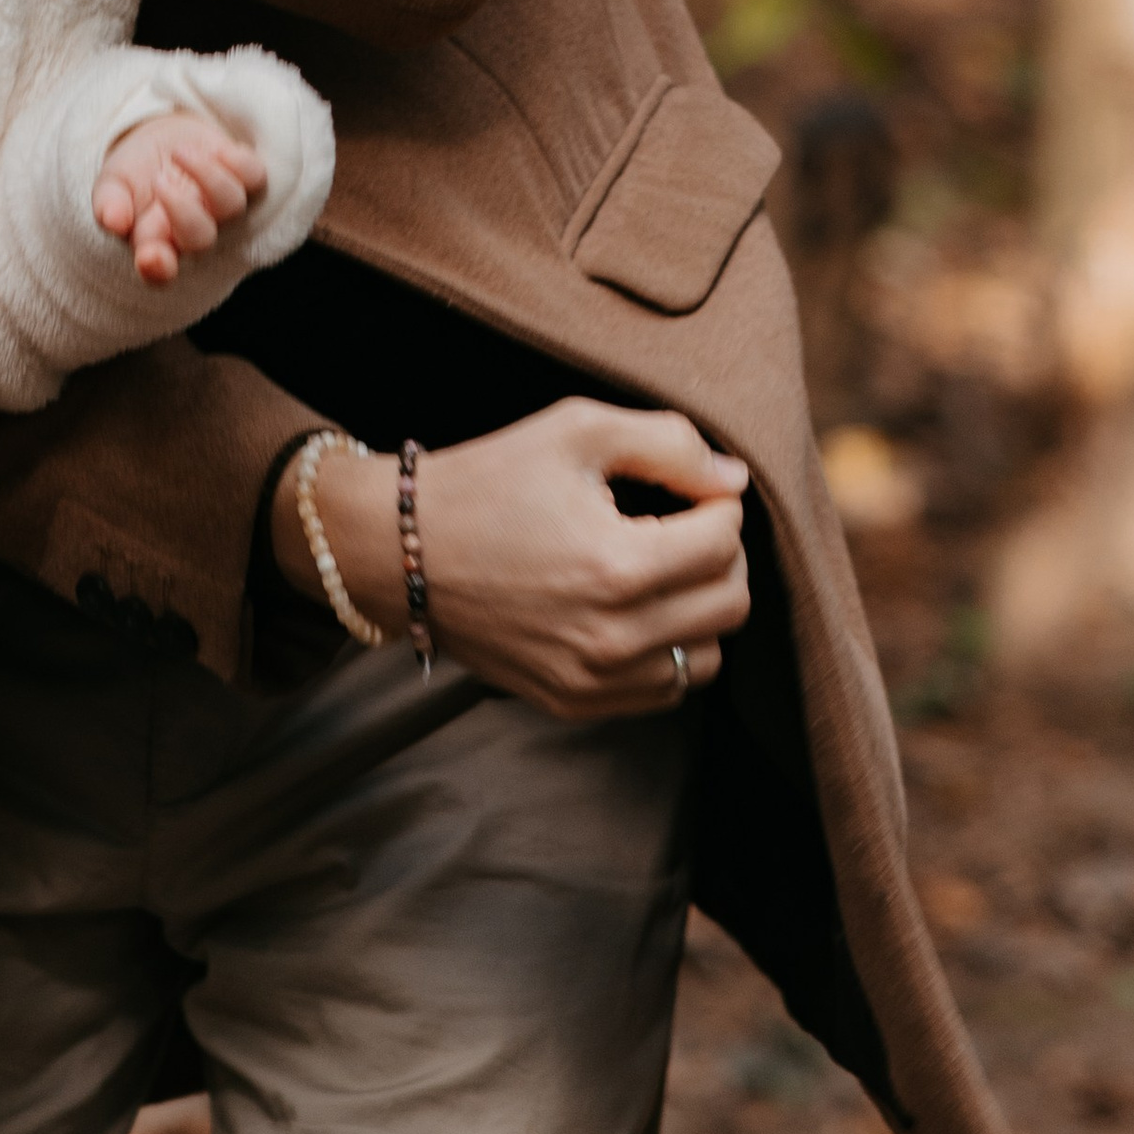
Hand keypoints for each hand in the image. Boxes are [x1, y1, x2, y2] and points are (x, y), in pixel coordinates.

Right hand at [94, 113, 267, 284]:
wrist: (163, 139)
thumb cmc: (135, 173)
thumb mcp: (112, 184)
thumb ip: (109, 203)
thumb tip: (112, 221)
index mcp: (158, 241)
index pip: (161, 268)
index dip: (158, 268)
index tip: (150, 257)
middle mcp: (196, 229)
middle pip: (200, 238)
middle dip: (182, 213)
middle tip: (158, 181)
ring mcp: (222, 205)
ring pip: (231, 204)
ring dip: (206, 177)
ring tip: (178, 152)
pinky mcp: (243, 177)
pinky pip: (255, 177)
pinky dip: (238, 163)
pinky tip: (214, 149)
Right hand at [278, 398, 750, 718]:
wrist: (398, 550)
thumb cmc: (487, 482)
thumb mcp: (575, 431)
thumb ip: (668, 443)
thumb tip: (734, 478)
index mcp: (617, 566)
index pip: (725, 540)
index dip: (717, 503)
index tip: (689, 489)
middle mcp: (611, 636)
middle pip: (730, 603)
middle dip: (720, 554)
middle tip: (682, 525)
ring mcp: (592, 679)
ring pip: (705, 658)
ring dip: (699, 610)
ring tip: (659, 571)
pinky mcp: (573, 702)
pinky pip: (662, 692)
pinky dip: (665, 652)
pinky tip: (631, 610)